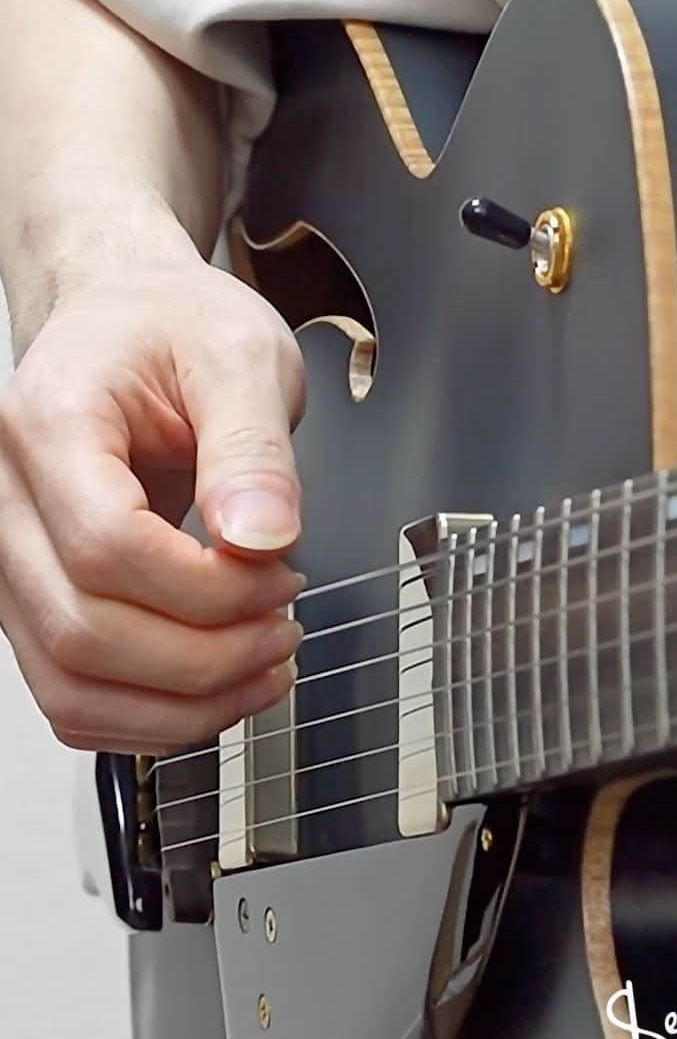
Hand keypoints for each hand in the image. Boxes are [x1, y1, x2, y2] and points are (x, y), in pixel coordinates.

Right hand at [0, 224, 306, 753]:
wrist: (128, 320)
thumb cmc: (173, 330)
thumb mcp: (241, 356)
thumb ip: (254, 449)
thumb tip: (261, 537)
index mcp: (50, 425)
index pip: (107, 546)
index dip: (206, 588)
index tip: (281, 575)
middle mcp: (7, 501)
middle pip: (84, 632)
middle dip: (207, 657)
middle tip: (285, 626)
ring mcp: (13, 562)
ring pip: (71, 686)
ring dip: (183, 707)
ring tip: (264, 667)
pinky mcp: (37, 603)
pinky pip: (74, 698)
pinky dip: (153, 717)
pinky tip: (220, 687)